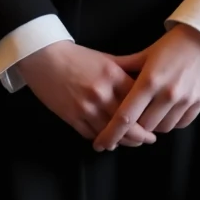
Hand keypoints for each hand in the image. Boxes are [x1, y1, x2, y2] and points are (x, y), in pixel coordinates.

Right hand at [17, 41, 156, 144]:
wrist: (43, 57)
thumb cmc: (76, 56)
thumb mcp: (106, 59)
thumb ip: (126, 71)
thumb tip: (147, 83)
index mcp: (113, 76)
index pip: (139, 102)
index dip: (149, 115)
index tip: (156, 122)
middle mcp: (102, 94)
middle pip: (128, 123)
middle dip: (141, 136)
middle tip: (149, 139)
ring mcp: (86, 107)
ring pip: (111, 133)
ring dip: (122, 141)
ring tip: (132, 143)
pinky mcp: (71, 117)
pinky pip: (91, 134)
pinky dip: (102, 139)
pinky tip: (109, 140)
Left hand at [91, 25, 199, 151]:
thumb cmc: (173, 44)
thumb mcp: (145, 54)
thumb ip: (124, 69)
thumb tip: (101, 79)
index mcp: (149, 81)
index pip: (125, 116)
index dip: (111, 133)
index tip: (101, 144)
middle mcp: (167, 94)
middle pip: (143, 126)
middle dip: (134, 127)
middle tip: (130, 122)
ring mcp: (185, 100)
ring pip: (162, 128)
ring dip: (153, 126)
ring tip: (150, 114)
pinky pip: (180, 124)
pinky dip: (170, 122)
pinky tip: (166, 112)